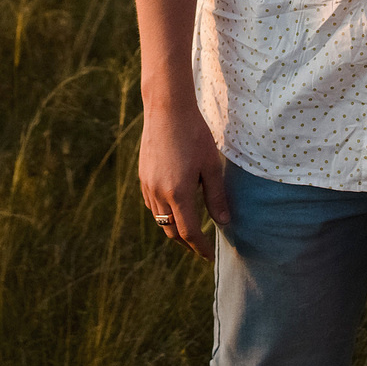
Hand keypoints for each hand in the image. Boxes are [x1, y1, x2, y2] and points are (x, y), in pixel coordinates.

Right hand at [137, 96, 230, 260]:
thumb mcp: (211, 166)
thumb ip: (216, 197)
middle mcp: (159, 193)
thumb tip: (224, 222)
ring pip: (160, 218)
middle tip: (201, 245)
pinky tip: (175, 207)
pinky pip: (152, 204)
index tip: (210, 255)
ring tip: (190, 227)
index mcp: (178, 193)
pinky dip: (164, 213)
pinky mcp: (142, 176)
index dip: (200, 247)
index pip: (189, 232)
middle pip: (171, 231)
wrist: (166, 109)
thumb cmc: (194, 134)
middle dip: (187, 241)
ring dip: (174, 227)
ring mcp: (147, 185)